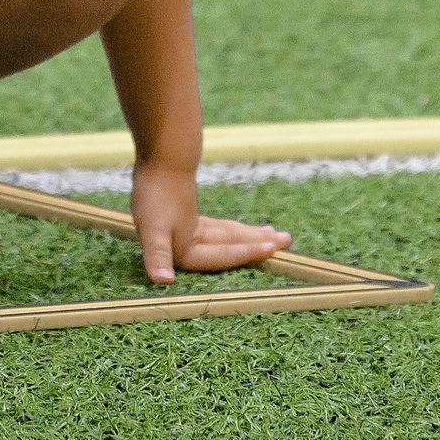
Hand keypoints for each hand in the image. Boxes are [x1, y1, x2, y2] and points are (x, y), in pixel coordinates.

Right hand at [127, 162, 291, 283]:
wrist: (154, 159)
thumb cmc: (152, 195)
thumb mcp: (154, 228)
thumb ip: (157, 256)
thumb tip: (162, 280)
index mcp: (180, 253)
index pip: (220, 257)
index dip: (245, 254)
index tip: (270, 248)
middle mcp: (186, 248)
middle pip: (229, 249)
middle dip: (257, 245)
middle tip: (286, 241)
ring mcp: (190, 234)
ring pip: (229, 238)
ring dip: (252, 237)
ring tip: (279, 236)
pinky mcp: (191, 221)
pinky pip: (223, 229)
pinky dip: (239, 230)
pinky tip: (255, 230)